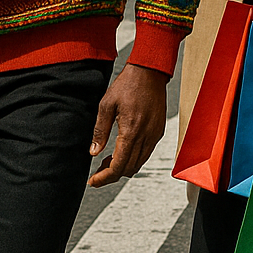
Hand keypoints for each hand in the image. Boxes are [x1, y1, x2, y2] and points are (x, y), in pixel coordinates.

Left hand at [88, 64, 167, 187]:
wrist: (150, 72)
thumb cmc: (128, 84)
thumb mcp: (106, 105)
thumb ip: (100, 131)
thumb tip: (94, 152)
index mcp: (131, 131)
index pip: (118, 166)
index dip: (104, 178)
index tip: (94, 181)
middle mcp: (146, 136)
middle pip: (129, 169)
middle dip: (112, 175)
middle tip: (98, 171)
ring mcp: (154, 134)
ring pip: (139, 163)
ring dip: (123, 167)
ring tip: (108, 160)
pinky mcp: (159, 131)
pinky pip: (146, 153)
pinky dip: (133, 158)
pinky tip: (123, 150)